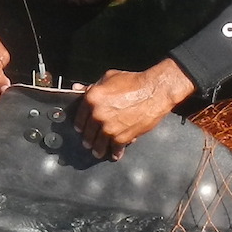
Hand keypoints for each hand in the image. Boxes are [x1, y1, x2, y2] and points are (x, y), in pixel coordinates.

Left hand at [76, 59, 195, 158]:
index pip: (79, 117)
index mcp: (92, 99)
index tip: (80, 129)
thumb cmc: (134, 82)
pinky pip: (115, 148)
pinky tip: (115, 154)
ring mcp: (109, 128)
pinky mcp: (122, 137)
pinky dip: (115, 153)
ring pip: (99, 144)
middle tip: (88, 143)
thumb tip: (77, 89)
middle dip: (88, 139)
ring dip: (98, 149)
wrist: (153, 91)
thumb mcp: (110, 77)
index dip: (80, 125)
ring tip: (98, 152)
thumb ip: (91, 86)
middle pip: (87, 133)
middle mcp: (97, 115)